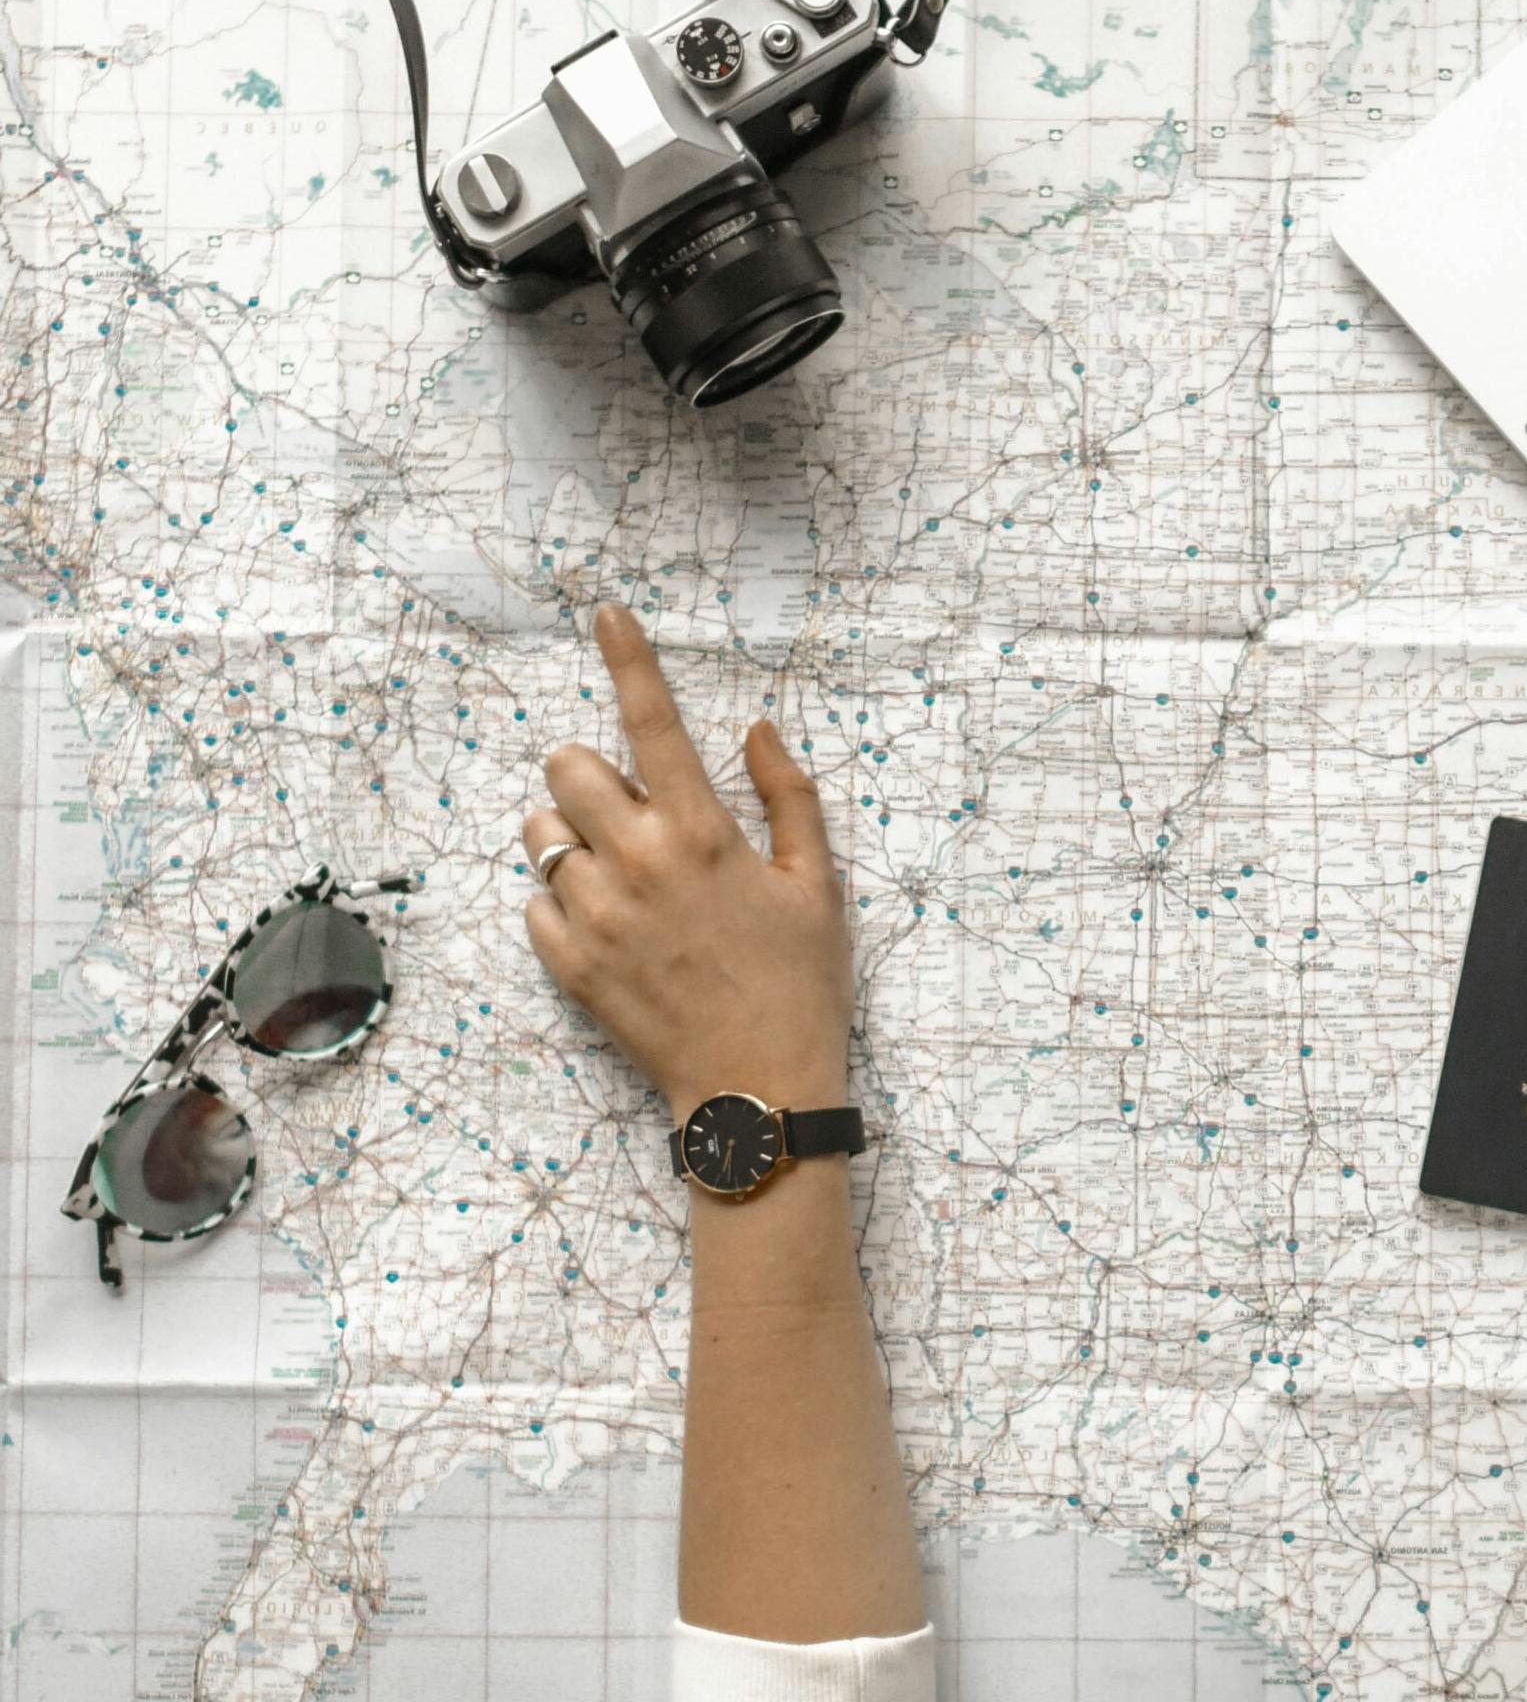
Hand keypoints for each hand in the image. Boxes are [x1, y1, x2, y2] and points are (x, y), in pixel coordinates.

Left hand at [522, 606, 850, 1122]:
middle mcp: (638, 864)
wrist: (758, 1089)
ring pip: (540, 834)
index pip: (652, 723)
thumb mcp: (817, 886)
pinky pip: (534, 904)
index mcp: (703, 834)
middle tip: (628, 813)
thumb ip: (789, 798)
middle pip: (566, 767)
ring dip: (571, 840)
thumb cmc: (800, 985)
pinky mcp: (568, 964)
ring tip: (619, 877)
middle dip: (589, 775)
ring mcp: (596, 916)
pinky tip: (610, 930)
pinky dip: (562, 905)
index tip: (606, 612)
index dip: (628, 657)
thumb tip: (756, 729)